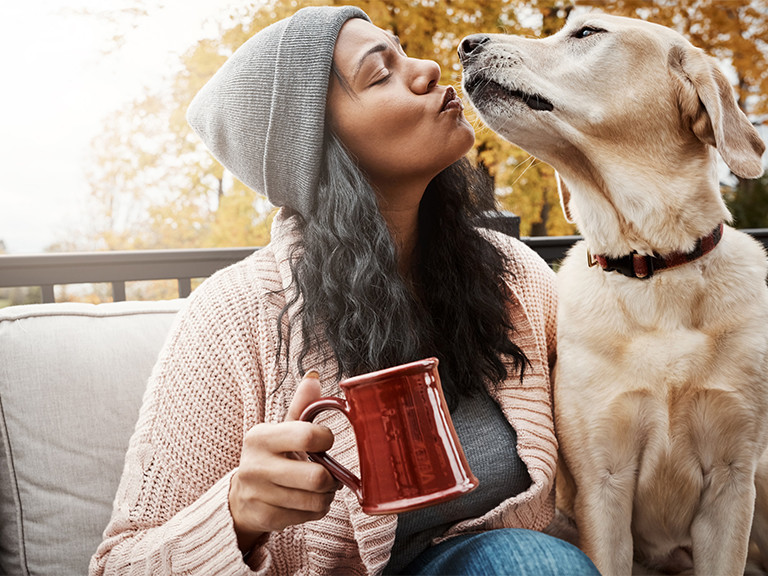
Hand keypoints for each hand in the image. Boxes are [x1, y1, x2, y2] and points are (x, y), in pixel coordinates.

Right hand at [229, 371, 339, 553]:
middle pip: (317, 477)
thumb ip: (301, 406)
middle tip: (328, 472)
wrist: (240, 495)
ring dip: (326, 494)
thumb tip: (314, 377)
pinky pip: (310, 516)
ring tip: (319, 487)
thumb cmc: (270, 456)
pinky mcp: (265, 517)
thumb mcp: (281, 429)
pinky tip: (307, 500)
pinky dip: (316, 509)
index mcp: (260, 436)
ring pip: (317, 499)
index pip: (308, 435)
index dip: (327, 439)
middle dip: (331, 476)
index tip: (324, 441)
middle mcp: (256, 465)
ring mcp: (259, 494)